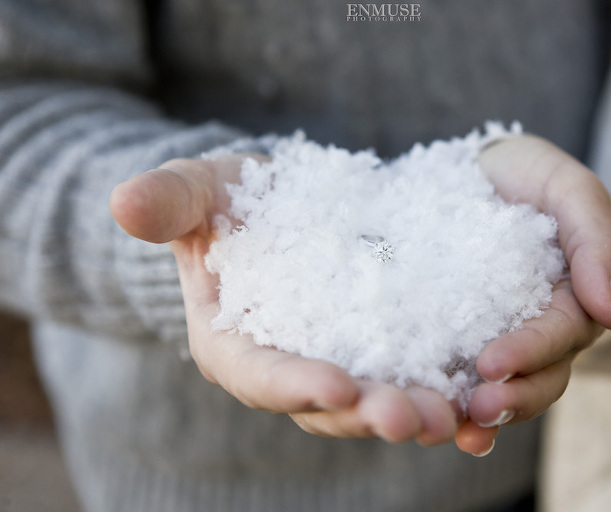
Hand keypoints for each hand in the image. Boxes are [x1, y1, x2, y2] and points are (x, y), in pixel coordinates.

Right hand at [109, 155, 457, 445]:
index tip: (339, 385)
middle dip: (371, 413)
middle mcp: (293, 371)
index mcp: (239, 347)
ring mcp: (343, 365)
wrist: (278, 208)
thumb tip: (123, 202)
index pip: (262, 376)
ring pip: (379, 401)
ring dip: (420, 412)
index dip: (296, 384)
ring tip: (460, 415)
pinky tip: (486, 401)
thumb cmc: (229, 202)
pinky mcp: (385, 352)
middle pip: (330, 405)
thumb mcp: (199, 191)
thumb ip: (169, 200)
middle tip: (416, 416)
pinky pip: (416, 378)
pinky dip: (449, 393)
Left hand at [455, 135, 610, 454]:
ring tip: (449, 427)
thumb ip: (598, 242)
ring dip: (477, 414)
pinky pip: (452, 373)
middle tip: (476, 410)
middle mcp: (533, 330)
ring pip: (497, 388)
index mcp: (569, 302)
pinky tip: (420, 410)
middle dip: (509, 398)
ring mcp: (493, 337)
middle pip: (533, 378)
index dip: (529, 353)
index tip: (492, 364)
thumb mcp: (571, 191)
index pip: (557, 336)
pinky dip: (442, 397)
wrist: (484, 173)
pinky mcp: (452, 335)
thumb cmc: (532, 179)